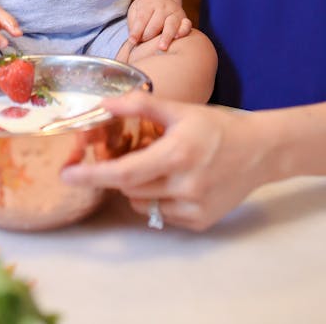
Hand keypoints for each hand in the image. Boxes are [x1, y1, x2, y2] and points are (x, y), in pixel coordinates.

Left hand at [61, 91, 270, 230]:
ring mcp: (193, 208)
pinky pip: (163, 214)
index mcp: (177, 154)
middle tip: (121, 157)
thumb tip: (104, 103)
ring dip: (137, 187)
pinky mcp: (200, 222)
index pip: (124, 172)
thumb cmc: (215, 126)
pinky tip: (175, 180)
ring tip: (155, 165)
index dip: (92, 175)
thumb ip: (141, 105)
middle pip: (129, 188)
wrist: (259, 151)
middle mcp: (184, 186)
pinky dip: (158, 198)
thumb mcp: (180, 109)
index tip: (66, 176)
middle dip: (117, 174)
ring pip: (143, 204)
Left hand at [127, 0, 190, 50]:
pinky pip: (186, 24)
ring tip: (162, 47)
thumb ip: (134, 24)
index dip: (136, 31)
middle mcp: (163, 6)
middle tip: (143, 42)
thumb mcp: (135, 11)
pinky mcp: (184, 19)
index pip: (142, 18)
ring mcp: (174, 12)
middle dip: (149, 34)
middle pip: (156, 22)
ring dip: (166, 36)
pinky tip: (177, 37)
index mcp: (149, 4)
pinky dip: (183, 31)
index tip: (132, 41)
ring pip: (171, 24)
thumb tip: (133, 41)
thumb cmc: (145, 9)